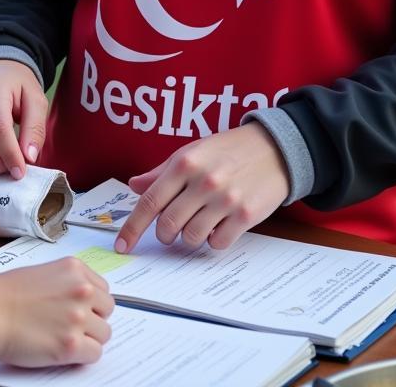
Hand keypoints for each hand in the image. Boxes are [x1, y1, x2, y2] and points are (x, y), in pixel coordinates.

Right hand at [0, 258, 112, 365]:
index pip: (102, 289)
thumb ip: (66, 283)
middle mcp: (81, 290)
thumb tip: (78, 299)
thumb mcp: (43, 273)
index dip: (92, 303)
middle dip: (93, 320)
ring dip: (88, 339)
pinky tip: (64, 350)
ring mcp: (78, 318)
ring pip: (104, 334)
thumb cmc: (4, 292)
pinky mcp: (70, 345)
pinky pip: (94, 354)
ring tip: (65, 338)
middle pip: (107, 311)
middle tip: (72, 326)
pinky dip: (82, 356)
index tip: (83, 309)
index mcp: (74, 269)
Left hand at [114, 122, 288, 253]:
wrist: (273, 149)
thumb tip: (134, 186)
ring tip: (197, 222)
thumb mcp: (191, 152)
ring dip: (188, 236)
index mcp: (184, 163)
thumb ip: (161, 173)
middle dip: (164, 233)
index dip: (132, 228)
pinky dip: (212, 240)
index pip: (150, 202)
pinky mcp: (245, 216)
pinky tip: (217, 225)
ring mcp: (225, 200)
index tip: (122, 246)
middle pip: (168, 224)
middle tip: (170, 228)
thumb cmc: (226, 150)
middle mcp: (203, 181)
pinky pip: (217, 243)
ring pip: (191, 237)